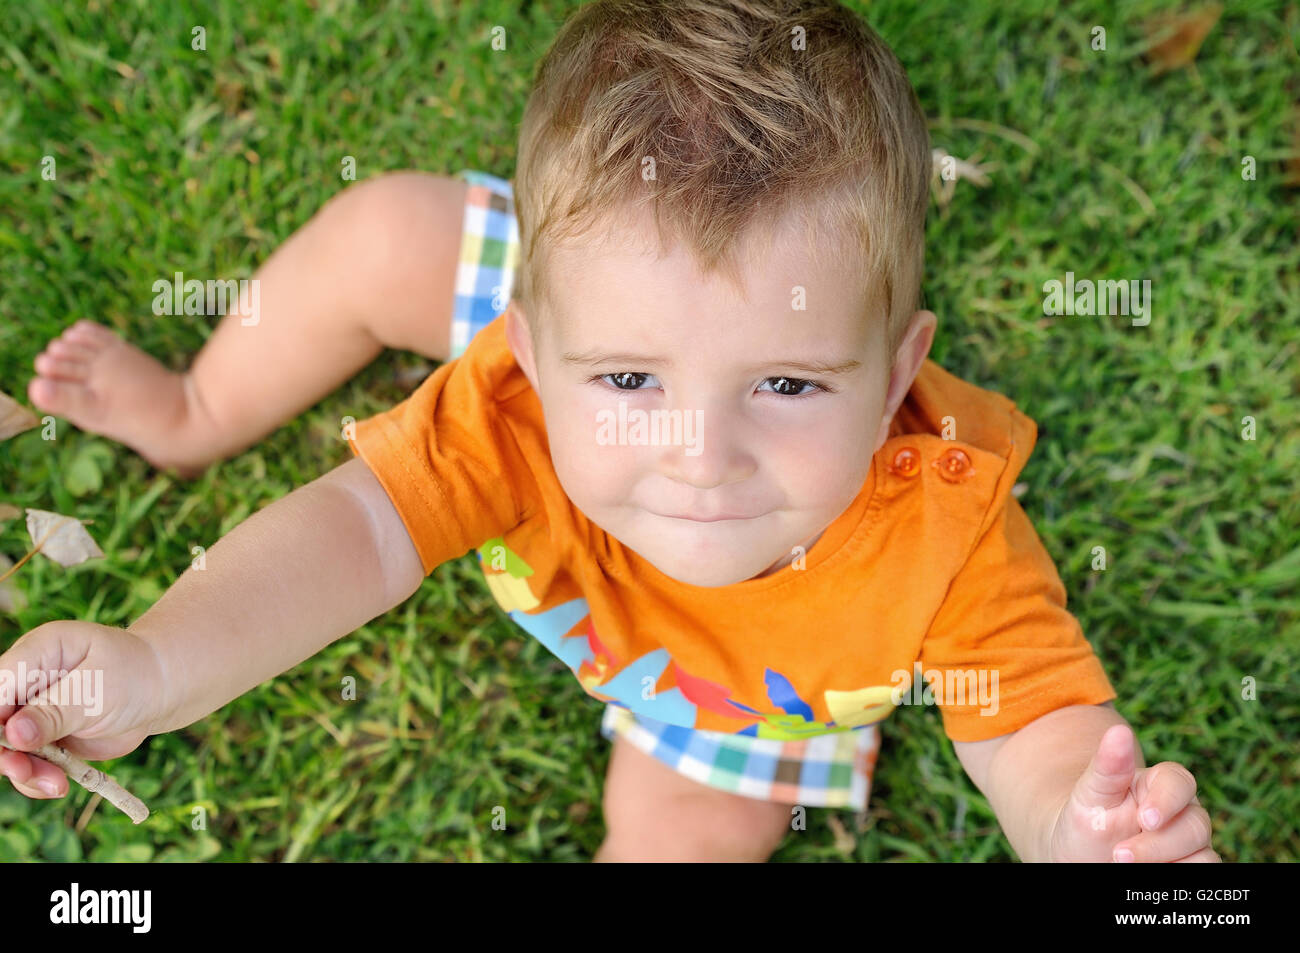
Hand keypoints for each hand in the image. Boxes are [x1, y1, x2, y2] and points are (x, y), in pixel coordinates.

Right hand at [0, 620, 167, 801]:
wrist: (162, 689)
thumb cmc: (135, 675)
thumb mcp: (98, 689)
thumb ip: (56, 710)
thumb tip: (14, 733)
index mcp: (37, 653)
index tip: (10, 743)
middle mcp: (28, 681)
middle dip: (7, 752)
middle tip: (26, 771)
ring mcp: (35, 710)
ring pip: (9, 747)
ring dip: (25, 771)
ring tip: (56, 784)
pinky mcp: (46, 735)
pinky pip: (28, 761)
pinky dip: (39, 777)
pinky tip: (60, 784)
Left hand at [1046, 723, 1219, 861]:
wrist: (1081, 856)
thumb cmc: (1087, 820)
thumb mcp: (1090, 795)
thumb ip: (1107, 766)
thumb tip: (1119, 730)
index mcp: (1159, 784)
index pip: (1179, 782)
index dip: (1167, 801)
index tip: (1145, 818)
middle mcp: (1183, 812)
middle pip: (1195, 825)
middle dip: (1157, 844)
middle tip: (1119, 855)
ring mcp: (1191, 843)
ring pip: (1203, 856)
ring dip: (1166, 863)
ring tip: (1125, 866)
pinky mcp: (1191, 867)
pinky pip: (1202, 876)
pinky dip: (1175, 877)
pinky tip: (1146, 877)